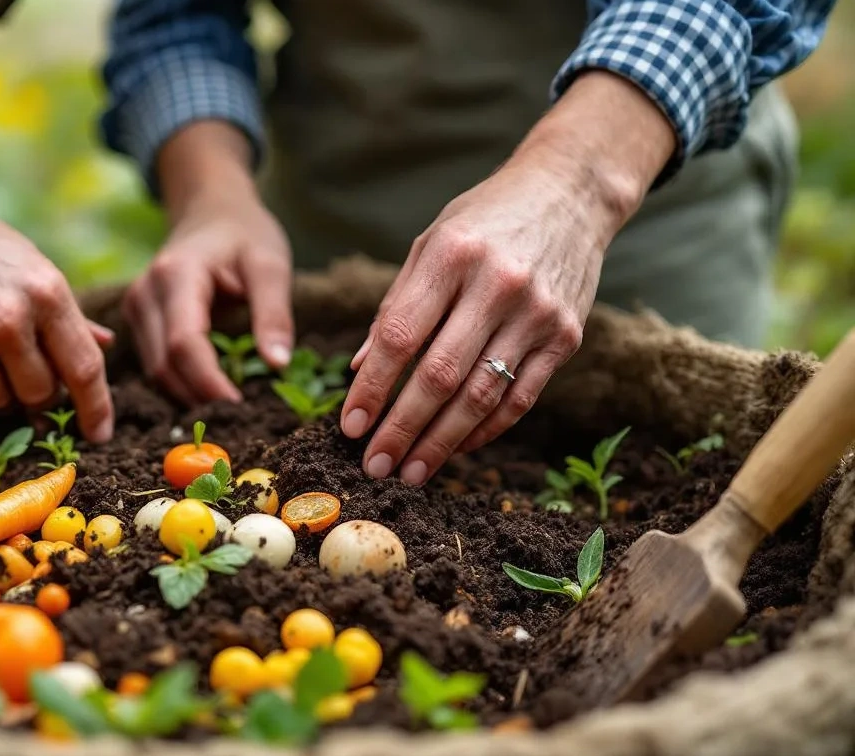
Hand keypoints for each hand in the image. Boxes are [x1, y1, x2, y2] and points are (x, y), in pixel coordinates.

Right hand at [0, 101, 114, 441]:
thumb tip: (105, 345)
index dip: (97, 409)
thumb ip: (64, 311)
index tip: (101, 435)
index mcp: (45, 292)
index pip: (84, 368)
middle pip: (40, 394)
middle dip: (34, 389)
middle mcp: (9, 320)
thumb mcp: (25, 262)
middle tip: (16, 361)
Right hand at [124, 121, 292, 403]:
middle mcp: (145, 292)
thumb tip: (278, 364)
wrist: (211, 209)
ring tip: (229, 410)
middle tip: (241, 420)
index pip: (185, 344)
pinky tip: (210, 392)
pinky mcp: (138, 319)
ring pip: (155, 371)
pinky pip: (154, 364)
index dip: (210, 383)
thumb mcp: (271, 265)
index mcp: (177, 275)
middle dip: (200, 397)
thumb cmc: (245, 234)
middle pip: (165, 365)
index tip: (242, 408)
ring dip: (189, 395)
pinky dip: (181, 384)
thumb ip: (274, 314)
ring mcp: (135, 306)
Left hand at [340, 72, 675, 482]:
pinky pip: (521, 397)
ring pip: (481, 396)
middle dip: (401, 429)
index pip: (400, 336)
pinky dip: (485, 430)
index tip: (349, 426)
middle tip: (374, 465)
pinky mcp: (567, 335)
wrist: (570, 192)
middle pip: (440, 376)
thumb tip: (360, 371)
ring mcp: (538, 312)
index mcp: (451, 255)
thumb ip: (395, 306)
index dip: (372, 388)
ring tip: (410, 472)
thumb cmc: (485, 219)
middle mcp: (497, 284)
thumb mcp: (430, 244)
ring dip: (441, 443)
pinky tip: (455, 449)